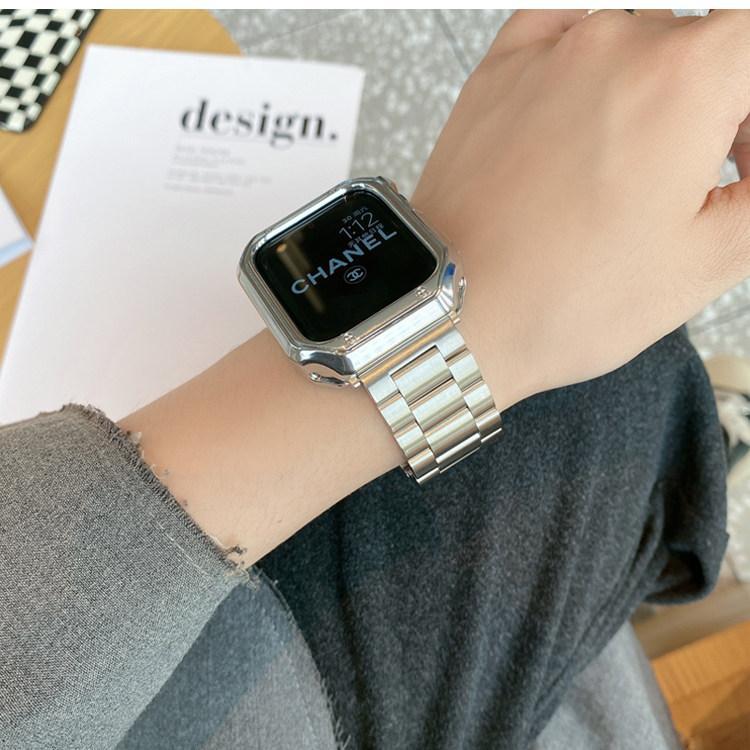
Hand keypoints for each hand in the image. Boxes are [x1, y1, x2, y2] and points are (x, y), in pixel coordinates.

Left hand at [121, 11, 749, 565]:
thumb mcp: (706, 260)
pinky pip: (563, 33)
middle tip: (700, 183)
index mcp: (683, 80)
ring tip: (634, 167)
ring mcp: (546, 53)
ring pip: (634, 42)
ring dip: (653, 93)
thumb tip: (747, 173)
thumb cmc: (556, 300)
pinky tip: (591, 113)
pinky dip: (590, 65)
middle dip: (716, 111)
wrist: (452, 314)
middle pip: (699, 49)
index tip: (740, 166)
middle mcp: (612, 44)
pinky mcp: (497, 74)